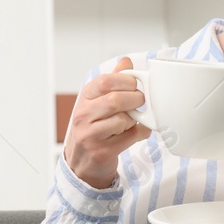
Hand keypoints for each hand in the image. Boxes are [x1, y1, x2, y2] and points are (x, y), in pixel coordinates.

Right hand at [63, 56, 152, 190]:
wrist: (83, 161)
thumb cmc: (93, 128)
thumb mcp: (98, 101)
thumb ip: (112, 81)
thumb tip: (126, 61)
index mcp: (85, 98)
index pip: (106, 81)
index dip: (126, 81)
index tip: (134, 85)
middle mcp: (84, 115)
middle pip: (116, 100)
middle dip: (135, 100)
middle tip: (140, 102)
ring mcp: (91, 134)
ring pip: (123, 120)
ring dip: (135, 120)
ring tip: (133, 120)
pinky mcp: (102, 151)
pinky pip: (130, 137)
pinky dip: (140, 133)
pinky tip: (137, 132)